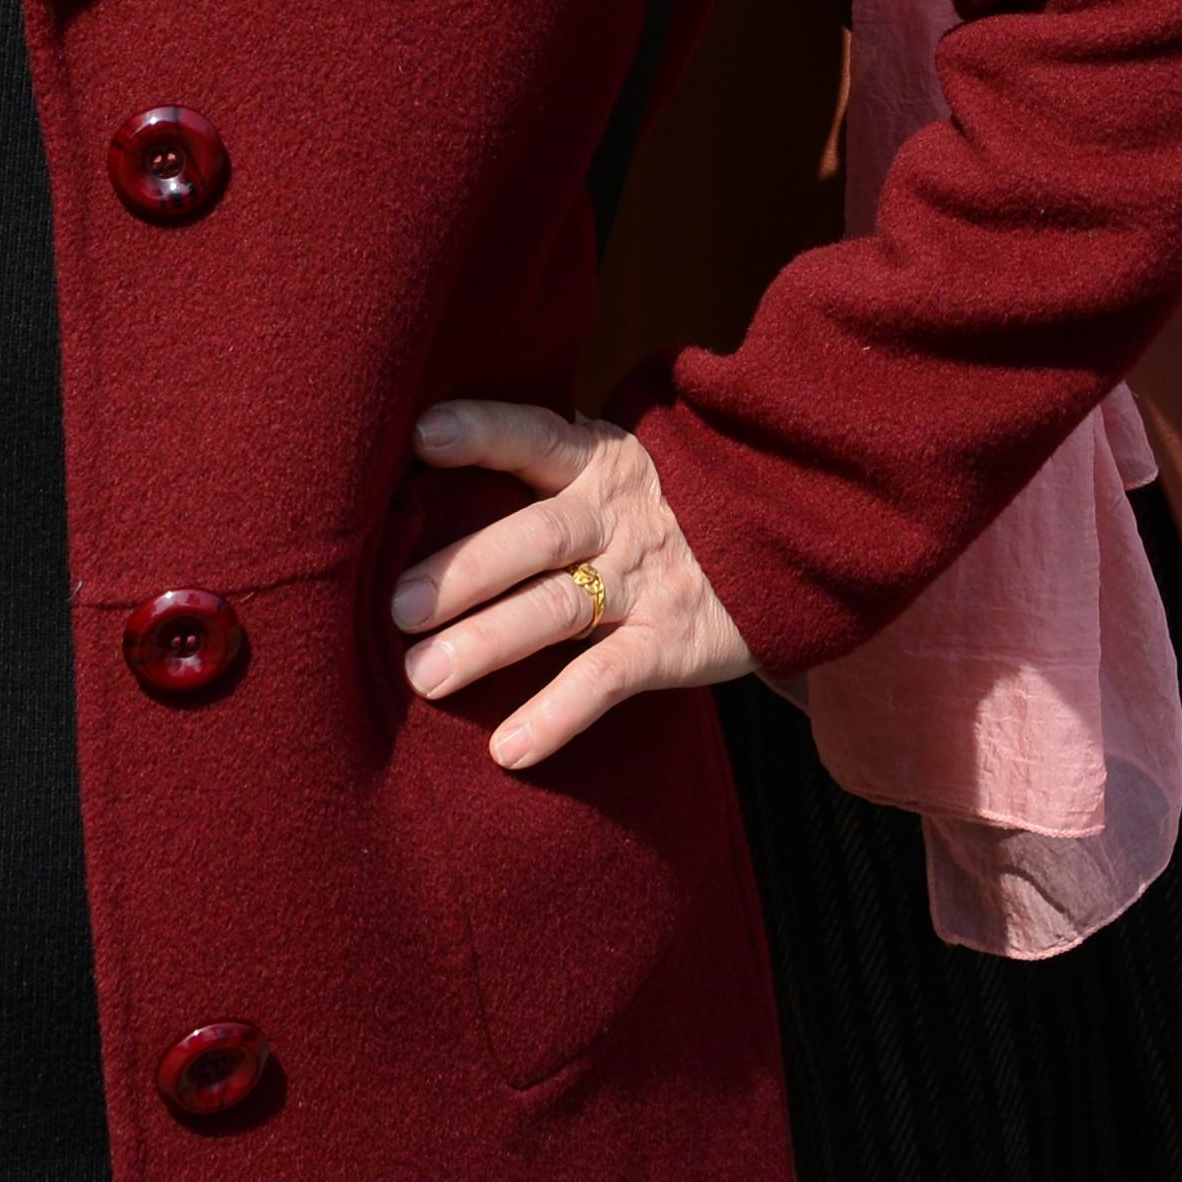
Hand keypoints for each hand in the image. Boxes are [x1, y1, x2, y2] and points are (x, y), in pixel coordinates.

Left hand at [387, 400, 757, 771]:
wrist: (782, 538)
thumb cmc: (659, 509)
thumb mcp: (612, 475)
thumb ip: (540, 478)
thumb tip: (416, 491)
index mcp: (597, 462)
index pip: (535, 437)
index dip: (484, 432)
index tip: (424, 435)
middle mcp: (618, 515)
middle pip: (538, 535)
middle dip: (466, 569)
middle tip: (399, 607)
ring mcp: (646, 579)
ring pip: (559, 607)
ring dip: (490, 641)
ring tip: (427, 676)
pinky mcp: (672, 640)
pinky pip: (608, 679)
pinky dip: (557, 713)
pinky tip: (508, 749)